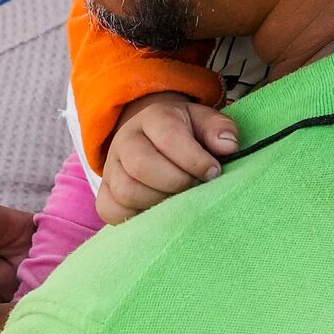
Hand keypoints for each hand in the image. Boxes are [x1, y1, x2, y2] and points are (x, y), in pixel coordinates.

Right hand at [95, 93, 236, 225]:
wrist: (150, 135)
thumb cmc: (184, 133)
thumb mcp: (204, 121)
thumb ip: (218, 129)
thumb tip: (228, 146)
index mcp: (153, 118)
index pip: (168, 137)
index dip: (194, 159)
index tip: (214, 172)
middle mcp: (125, 141)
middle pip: (141, 165)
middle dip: (176, 182)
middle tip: (195, 186)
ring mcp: (111, 168)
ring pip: (126, 191)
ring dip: (159, 201)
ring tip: (179, 199)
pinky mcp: (105, 193)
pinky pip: (111, 210)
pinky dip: (136, 216)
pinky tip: (158, 210)